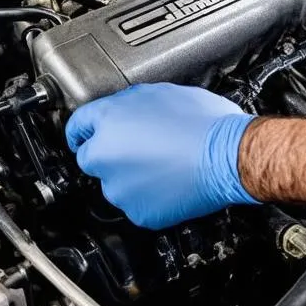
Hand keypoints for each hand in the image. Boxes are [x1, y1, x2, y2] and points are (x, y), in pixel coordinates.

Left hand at [65, 83, 257, 229]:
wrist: (229, 157)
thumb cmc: (205, 123)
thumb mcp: (162, 93)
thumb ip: (130, 103)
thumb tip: (123, 111)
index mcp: (108, 119)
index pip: (76, 126)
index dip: (82, 131)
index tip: (83, 136)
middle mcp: (105, 154)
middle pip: (92, 157)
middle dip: (110, 154)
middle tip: (140, 148)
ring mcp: (119, 188)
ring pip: (114, 183)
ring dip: (130, 176)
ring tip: (162, 164)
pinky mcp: (137, 212)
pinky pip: (135, 203)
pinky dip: (147, 196)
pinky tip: (168, 181)